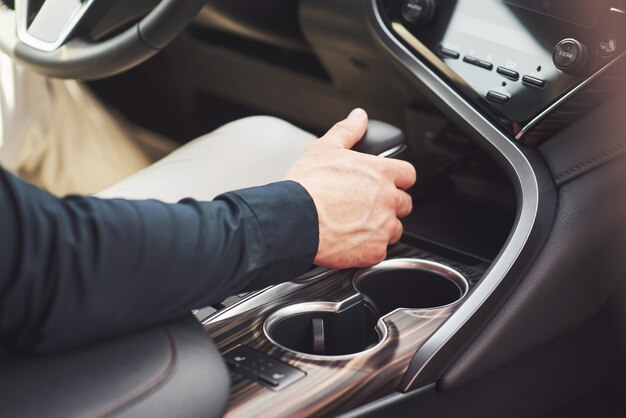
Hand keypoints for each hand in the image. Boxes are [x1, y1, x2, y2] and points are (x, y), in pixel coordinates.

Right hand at [285, 108, 416, 268]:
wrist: (294, 220)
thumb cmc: (306, 186)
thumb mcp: (324, 148)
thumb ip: (347, 131)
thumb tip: (359, 117)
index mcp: (380, 172)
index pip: (408, 174)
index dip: (397, 179)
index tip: (387, 183)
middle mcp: (387, 199)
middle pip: (404, 203)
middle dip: (389, 205)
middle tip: (367, 206)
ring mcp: (383, 227)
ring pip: (394, 229)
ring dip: (381, 228)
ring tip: (357, 226)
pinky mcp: (374, 251)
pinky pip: (380, 251)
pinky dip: (368, 248)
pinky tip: (351, 242)